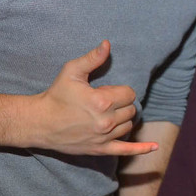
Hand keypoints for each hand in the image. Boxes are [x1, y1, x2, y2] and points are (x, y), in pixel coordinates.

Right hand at [28, 41, 157, 156]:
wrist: (40, 122)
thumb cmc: (56, 95)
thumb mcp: (72, 71)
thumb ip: (93, 58)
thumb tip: (108, 44)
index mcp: (102, 101)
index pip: (130, 94)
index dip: (119, 90)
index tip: (103, 91)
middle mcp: (106, 121)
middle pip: (131, 109)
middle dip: (121, 104)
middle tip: (101, 103)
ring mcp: (104, 137)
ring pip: (129, 125)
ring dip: (122, 119)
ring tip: (105, 115)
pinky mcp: (100, 149)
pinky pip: (126, 151)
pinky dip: (141, 149)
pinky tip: (154, 147)